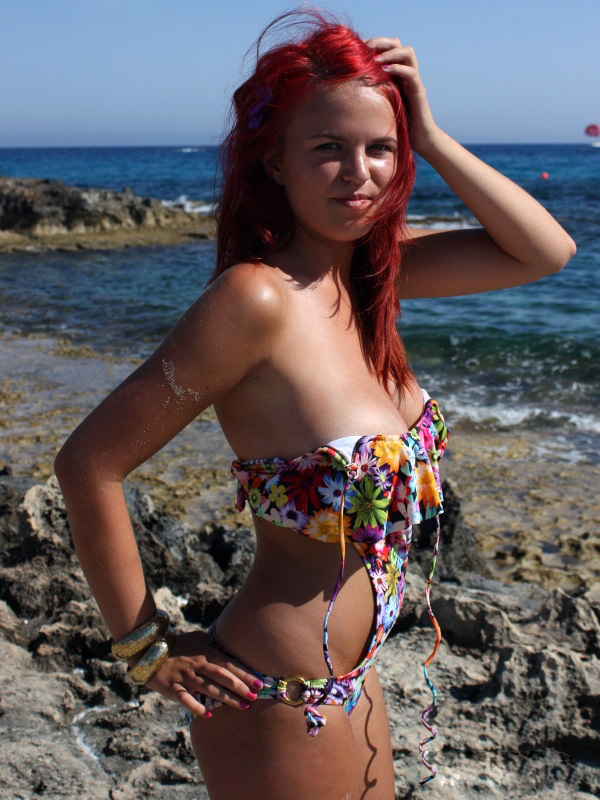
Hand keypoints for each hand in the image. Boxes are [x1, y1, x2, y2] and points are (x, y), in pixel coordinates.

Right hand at [142, 629, 261, 717]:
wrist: (148, 651)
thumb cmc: (176, 644)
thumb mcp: (196, 638)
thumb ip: (212, 642)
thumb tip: (227, 646)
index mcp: (205, 653)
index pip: (229, 664)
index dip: (244, 673)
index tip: (259, 682)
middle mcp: (198, 665)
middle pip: (223, 676)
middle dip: (240, 686)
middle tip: (255, 696)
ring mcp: (185, 677)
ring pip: (209, 689)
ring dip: (227, 698)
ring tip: (243, 706)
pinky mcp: (173, 688)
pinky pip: (186, 699)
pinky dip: (197, 707)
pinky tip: (209, 714)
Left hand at [364, 37, 439, 155]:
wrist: (420, 139)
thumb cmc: (398, 125)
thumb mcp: (380, 105)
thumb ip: (371, 94)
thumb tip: (346, 92)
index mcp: (397, 74)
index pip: (388, 48)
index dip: (375, 43)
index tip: (358, 46)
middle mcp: (407, 73)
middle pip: (398, 44)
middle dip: (381, 42)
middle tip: (366, 46)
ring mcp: (414, 81)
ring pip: (408, 53)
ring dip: (390, 52)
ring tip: (375, 59)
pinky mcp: (419, 92)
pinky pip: (412, 74)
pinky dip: (399, 69)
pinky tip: (385, 71)